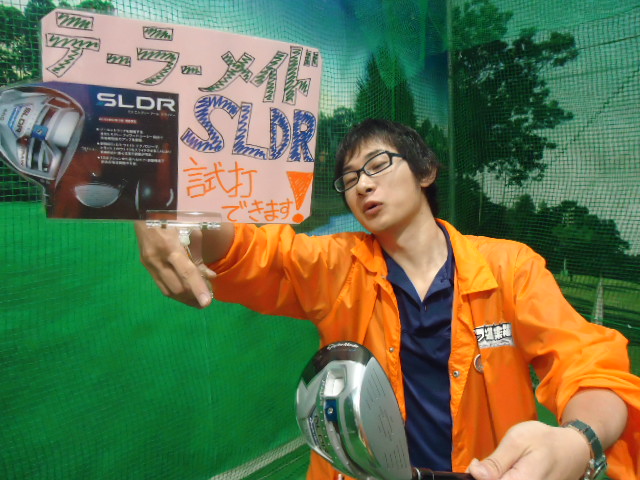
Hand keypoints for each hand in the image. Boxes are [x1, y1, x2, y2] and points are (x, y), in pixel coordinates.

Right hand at [134, 221, 214, 307]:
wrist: (145, 211)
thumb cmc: (172, 217)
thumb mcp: (190, 231)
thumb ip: (199, 256)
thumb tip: (210, 277)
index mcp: (170, 246)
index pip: (186, 272)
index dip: (198, 288)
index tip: (207, 303)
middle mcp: (157, 258)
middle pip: (178, 287)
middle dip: (194, 296)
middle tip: (208, 298)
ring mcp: (149, 264)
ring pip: (169, 291)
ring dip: (186, 298)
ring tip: (199, 300)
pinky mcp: (145, 266)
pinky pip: (162, 286)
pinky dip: (176, 293)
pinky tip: (186, 294)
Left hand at [467, 421, 590, 479]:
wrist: (572, 450)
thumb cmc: (544, 440)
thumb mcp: (517, 441)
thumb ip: (495, 462)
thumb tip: (474, 473)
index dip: (478, 476)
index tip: (477, 465)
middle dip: (489, 477)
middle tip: (495, 464)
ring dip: (498, 476)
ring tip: (506, 466)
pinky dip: (507, 477)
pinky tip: (509, 472)